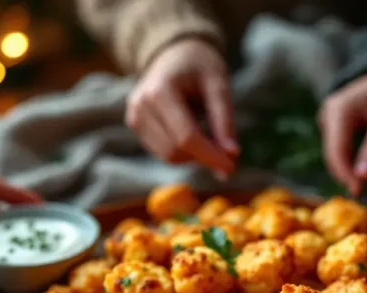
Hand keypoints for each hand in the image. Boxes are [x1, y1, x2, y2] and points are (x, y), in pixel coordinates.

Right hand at [126, 38, 237, 177]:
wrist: (174, 52)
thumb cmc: (200, 64)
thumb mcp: (218, 85)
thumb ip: (224, 120)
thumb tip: (232, 155)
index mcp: (160, 91)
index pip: (187, 137)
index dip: (210, 155)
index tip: (232, 167)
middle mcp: (141, 106)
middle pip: (176, 150)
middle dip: (203, 157)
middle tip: (228, 152)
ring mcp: (134, 117)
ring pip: (168, 156)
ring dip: (194, 156)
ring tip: (211, 138)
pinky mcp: (135, 125)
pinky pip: (162, 152)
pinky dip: (183, 152)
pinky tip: (194, 135)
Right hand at [319, 71, 366, 195]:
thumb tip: (363, 177)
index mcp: (338, 111)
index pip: (336, 152)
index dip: (346, 175)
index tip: (360, 191)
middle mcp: (330, 117)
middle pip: (338, 157)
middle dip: (361, 171)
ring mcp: (333, 123)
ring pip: (345, 158)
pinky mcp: (341, 130)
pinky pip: (351, 152)